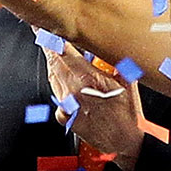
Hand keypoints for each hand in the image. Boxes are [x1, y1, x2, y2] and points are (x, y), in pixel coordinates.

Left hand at [45, 43, 145, 170]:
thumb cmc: (127, 115)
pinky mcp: (64, 115)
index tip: (44, 28)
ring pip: (53, 78)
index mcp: (87, 79)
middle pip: (53, 64)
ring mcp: (66, 104)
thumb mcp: (127, 82)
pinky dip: (62, 87)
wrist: (123, 142)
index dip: (50, 39)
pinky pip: (57, 95)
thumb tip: (107, 47)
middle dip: (50, 49)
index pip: (62, 52)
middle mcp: (73, 91)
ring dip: (56, 66)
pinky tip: (72, 85)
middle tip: (48, 37)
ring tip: (62, 59)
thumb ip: (115, 62)